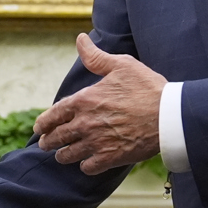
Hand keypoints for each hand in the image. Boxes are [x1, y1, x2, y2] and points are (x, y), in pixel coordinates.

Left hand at [33, 33, 165, 173]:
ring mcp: (96, 143)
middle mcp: (85, 123)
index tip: (39, 128)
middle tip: (45, 144)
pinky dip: (85, 166)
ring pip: (68, 155)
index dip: (43, 123)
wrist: (169, 115)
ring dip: (63, 155)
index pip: (53, 115)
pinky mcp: (110, 158)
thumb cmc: (147, 87)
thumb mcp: (121, 65)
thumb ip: (95, 56)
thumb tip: (80, 39)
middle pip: (56, 137)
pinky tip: (87, 163)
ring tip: (62, 155)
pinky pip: (88, 168)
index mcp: (84, 101)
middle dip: (48, 142)